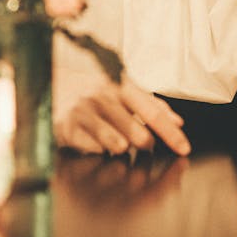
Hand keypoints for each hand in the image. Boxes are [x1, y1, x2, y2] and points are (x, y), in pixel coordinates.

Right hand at [54, 69, 190, 155]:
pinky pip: (93, 150)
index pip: (152, 112)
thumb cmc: (94, 92)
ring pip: (116, 143)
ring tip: (118, 142)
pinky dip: (99, 150)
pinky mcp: (68, 129)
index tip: (184, 148)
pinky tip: (96, 143)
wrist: (53, 86)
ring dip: (122, 148)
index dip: (171, 133)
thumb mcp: (123, 91)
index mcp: (121, 87)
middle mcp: (103, 98)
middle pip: (137, 132)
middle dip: (146, 144)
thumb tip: (178, 121)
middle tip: (145, 145)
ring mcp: (84, 113)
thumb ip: (151, 105)